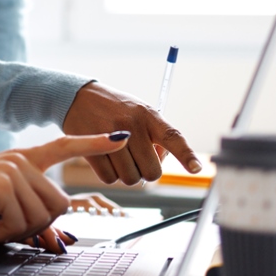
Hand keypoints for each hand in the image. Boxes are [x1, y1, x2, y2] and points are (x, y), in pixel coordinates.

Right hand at [0, 133, 131, 249]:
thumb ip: (26, 211)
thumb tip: (58, 232)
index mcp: (18, 160)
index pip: (62, 146)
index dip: (93, 144)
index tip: (119, 138)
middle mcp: (19, 159)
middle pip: (59, 205)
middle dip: (33, 227)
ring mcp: (13, 169)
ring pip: (42, 218)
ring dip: (13, 231)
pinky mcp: (4, 184)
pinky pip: (20, 224)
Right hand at [62, 83, 201, 185]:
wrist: (78, 97)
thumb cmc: (115, 109)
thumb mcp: (139, 113)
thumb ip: (154, 137)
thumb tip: (159, 163)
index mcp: (148, 115)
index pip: (172, 137)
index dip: (185, 155)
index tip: (197, 168)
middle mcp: (132, 125)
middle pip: (150, 171)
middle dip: (145, 172)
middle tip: (136, 160)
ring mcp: (111, 136)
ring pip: (130, 178)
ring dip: (126, 174)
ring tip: (119, 156)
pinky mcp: (92, 147)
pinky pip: (110, 179)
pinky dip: (110, 175)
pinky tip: (106, 159)